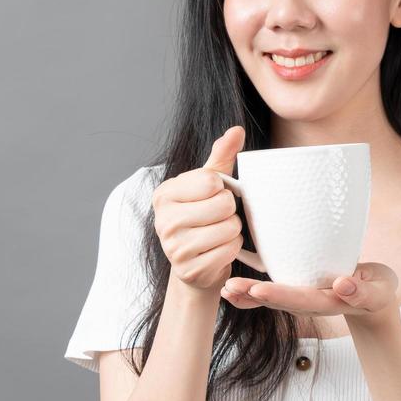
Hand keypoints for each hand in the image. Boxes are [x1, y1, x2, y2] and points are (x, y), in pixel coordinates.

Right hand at [153, 126, 247, 291]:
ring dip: (233, 231)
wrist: (194, 264)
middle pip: (223, 205)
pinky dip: (232, 249)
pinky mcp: (189, 270)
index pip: (211, 181)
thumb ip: (221, 157)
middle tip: (219, 217)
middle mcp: (163, 221)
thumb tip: (236, 130)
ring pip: (230, 228)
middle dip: (230, 211)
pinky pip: (229, 251)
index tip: (213, 196)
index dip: (222, 188)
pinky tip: (219, 249)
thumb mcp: (208, 186)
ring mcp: (174, 248)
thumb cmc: (202, 218)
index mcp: (164, 194)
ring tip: (219, 233)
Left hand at [221, 262, 400, 321]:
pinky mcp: (297, 293)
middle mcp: (311, 303)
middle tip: (230, 288)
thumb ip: (363, 291)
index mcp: (331, 301)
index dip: (279, 294)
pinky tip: (229, 290)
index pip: (302, 299)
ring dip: (246, 295)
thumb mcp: (380, 290)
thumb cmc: (378, 290)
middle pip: (280, 300)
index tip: (257, 289)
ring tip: (224, 290)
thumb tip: (342, 284)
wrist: (374, 301)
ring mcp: (302, 300)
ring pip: (271, 299)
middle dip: (254, 295)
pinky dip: (249, 293)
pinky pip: (271, 294)